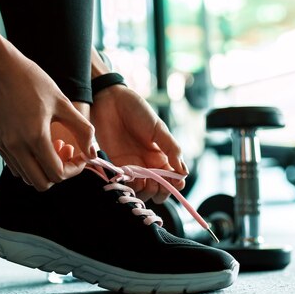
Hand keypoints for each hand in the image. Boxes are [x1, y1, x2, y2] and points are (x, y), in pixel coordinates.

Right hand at [0, 46, 93, 190]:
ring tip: (51, 144)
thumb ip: (82, 130)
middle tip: (65, 150)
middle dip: (58, 173)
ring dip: (43, 168)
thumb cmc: (33, 81)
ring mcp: (4, 146)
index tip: (80, 154)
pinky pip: (15, 166)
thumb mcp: (63, 102)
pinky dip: (29, 162)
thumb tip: (92, 152)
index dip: (74, 169)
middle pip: (41, 184)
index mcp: (35, 137)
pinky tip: (36, 141)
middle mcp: (16, 146)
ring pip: (27, 177)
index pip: (58, 174)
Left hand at [91, 85, 187, 202]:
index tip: (175, 183)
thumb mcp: (158, 128)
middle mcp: (148, 164)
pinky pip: (124, 182)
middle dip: (160, 192)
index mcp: (162, 155)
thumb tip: (184, 172)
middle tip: (154, 183)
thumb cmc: (137, 110)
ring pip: (142, 190)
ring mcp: (132, 165)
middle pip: (158, 189)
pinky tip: (128, 180)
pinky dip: (128, 186)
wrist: (110, 101)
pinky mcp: (116, 165)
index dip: (175, 185)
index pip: (173, 179)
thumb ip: (172, 149)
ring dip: (144, 192)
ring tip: (141, 182)